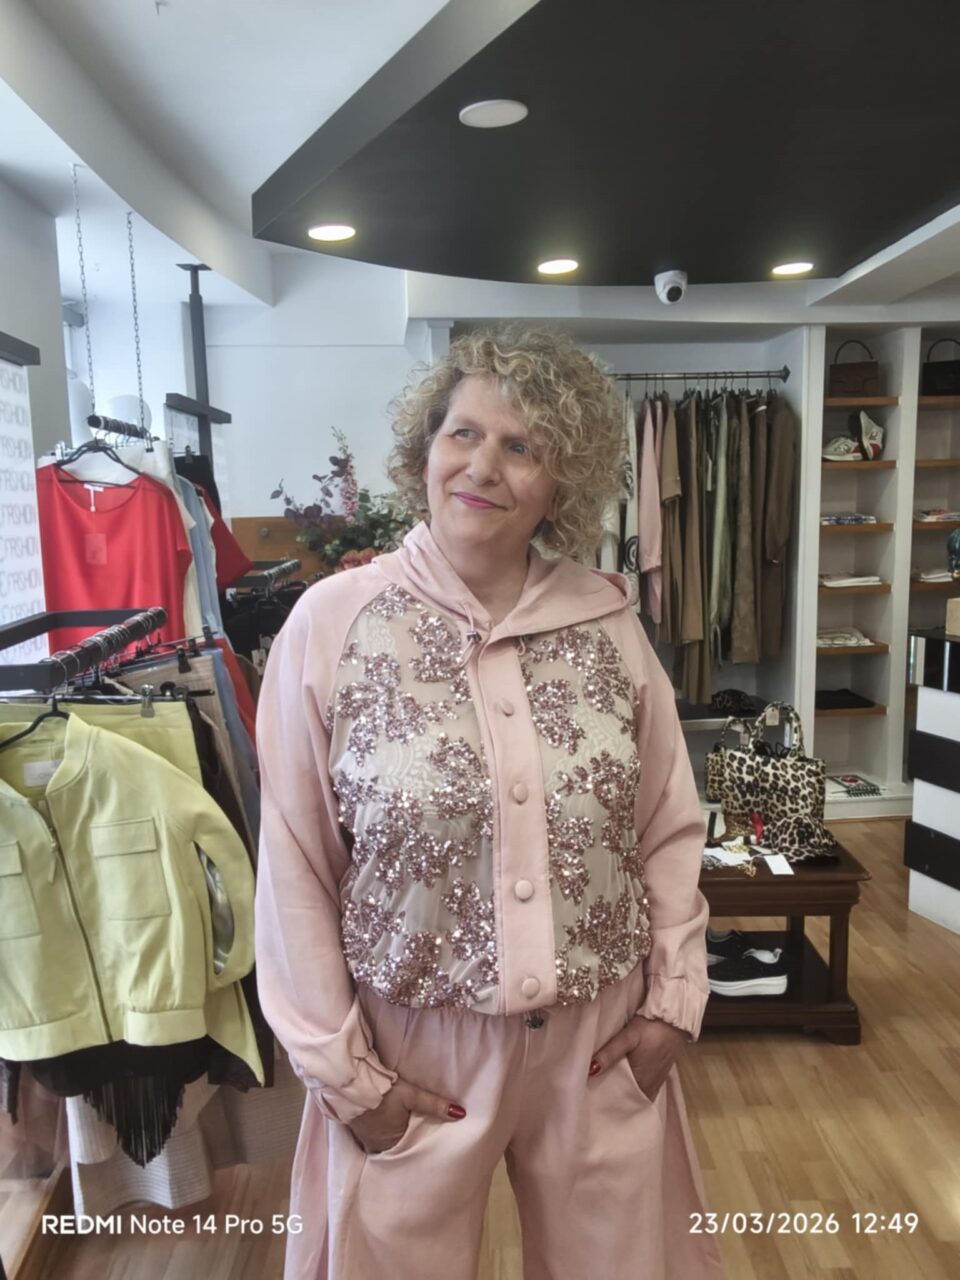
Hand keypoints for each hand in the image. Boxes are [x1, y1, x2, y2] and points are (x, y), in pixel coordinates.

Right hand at [347, 1076, 465, 1154]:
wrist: (352, 1083)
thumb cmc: (384, 1092)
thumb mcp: (412, 1096)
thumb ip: (435, 1105)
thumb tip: (460, 1114)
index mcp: (391, 1143)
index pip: (408, 1153)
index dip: (416, 1151)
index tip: (425, 1151)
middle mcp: (377, 1146)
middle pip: (394, 1150)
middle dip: (404, 1148)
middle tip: (416, 1145)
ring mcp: (364, 1139)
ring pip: (382, 1145)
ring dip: (390, 1141)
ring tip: (402, 1137)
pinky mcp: (356, 1129)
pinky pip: (370, 1138)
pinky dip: (378, 1135)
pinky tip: (383, 1128)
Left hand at [588, 1016, 688, 1101]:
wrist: (674, 1019)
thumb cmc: (651, 1028)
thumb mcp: (628, 1038)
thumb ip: (610, 1054)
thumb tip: (589, 1071)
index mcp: (642, 1083)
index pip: (621, 1102)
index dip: (607, 1103)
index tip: (592, 1101)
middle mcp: (650, 1086)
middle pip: (628, 1098)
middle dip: (613, 1098)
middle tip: (593, 1094)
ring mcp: (656, 1080)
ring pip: (635, 1092)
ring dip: (622, 1091)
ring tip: (604, 1087)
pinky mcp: (659, 1072)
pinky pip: (643, 1085)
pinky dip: (632, 1084)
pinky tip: (622, 1077)